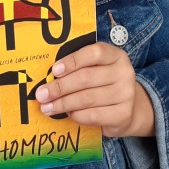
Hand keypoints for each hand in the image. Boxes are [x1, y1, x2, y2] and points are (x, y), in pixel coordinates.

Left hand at [35, 42, 154, 137]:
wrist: (127, 110)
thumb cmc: (103, 85)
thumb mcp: (97, 70)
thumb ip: (78, 69)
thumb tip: (49, 78)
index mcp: (116, 56)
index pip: (95, 53)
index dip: (73, 61)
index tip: (54, 71)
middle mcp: (124, 72)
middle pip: (86, 77)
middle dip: (60, 87)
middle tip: (41, 95)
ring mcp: (126, 94)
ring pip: (87, 98)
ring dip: (63, 103)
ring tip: (47, 107)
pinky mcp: (123, 114)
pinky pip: (93, 115)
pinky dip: (76, 115)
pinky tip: (67, 114)